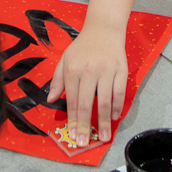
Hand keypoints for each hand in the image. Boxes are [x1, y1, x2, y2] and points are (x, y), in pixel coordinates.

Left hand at [53, 20, 129, 143]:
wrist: (103, 29)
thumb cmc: (82, 47)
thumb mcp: (64, 60)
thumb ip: (57, 81)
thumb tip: (50, 100)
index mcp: (72, 70)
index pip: (71, 100)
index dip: (72, 120)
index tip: (73, 135)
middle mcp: (89, 70)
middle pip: (87, 104)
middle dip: (85, 126)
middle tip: (85, 142)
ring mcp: (106, 70)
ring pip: (105, 101)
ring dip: (103, 121)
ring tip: (103, 136)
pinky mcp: (121, 70)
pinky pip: (120, 92)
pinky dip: (117, 107)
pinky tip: (114, 117)